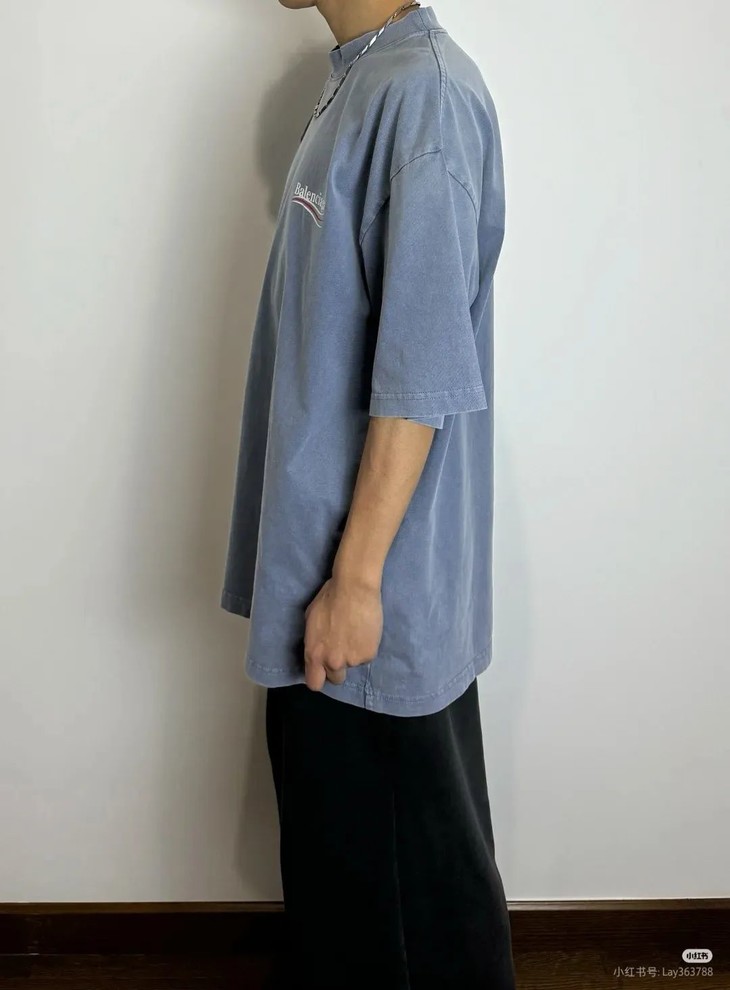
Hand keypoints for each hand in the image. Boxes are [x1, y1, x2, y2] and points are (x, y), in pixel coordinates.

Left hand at [302, 575, 382, 690]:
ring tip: (355, 633)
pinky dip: (366, 646)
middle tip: (342, 650)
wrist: (354, 589)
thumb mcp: (310, 620)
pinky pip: (366, 656)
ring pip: (353, 664)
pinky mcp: (369, 654)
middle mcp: (332, 662)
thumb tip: (318, 648)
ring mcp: (352, 660)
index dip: (319, 677)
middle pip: (336, 679)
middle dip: (338, 668)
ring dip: (353, 654)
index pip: (314, 683)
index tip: (323, 670)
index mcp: (314, 654)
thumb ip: (314, 641)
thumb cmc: (329, 598)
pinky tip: (365, 630)